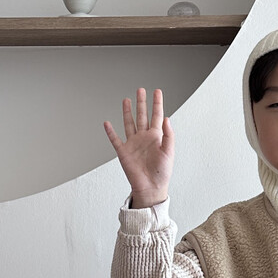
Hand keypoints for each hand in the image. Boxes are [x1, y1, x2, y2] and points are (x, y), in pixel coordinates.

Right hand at [104, 87, 173, 203]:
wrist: (151, 187)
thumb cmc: (161, 173)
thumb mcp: (169, 152)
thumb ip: (168, 135)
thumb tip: (167, 119)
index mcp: (156, 137)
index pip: (156, 115)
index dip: (157, 103)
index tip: (157, 91)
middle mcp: (144, 138)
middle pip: (142, 115)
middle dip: (141, 103)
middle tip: (140, 90)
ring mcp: (133, 144)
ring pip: (129, 123)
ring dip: (127, 112)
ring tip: (126, 100)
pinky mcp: (124, 152)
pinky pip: (115, 139)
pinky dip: (110, 132)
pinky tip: (107, 123)